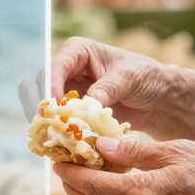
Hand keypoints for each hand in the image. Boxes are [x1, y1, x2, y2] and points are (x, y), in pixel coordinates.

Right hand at [48, 39, 180, 132]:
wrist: (157, 98)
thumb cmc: (145, 77)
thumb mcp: (129, 77)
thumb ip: (107, 88)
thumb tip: (87, 103)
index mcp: (77, 51)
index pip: (54, 66)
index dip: (51, 86)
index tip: (56, 106)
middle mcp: (66, 70)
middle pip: (37, 85)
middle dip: (41, 105)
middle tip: (49, 124)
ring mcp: (67, 92)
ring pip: (42, 105)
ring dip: (45, 121)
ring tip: (55, 136)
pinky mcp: (72, 112)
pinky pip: (55, 121)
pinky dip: (56, 132)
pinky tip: (62, 143)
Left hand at [53, 133, 194, 194]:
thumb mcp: (173, 150)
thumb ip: (132, 150)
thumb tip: (99, 145)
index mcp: (143, 194)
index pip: (91, 184)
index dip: (69, 172)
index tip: (56, 159)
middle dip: (71, 188)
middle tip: (63, 167)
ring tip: (79, 179)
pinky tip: (109, 191)